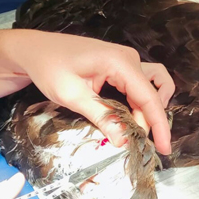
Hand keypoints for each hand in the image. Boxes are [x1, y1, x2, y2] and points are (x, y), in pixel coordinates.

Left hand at [7, 31, 175, 153]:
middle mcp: (129, 58)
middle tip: (139, 143)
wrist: (35, 49)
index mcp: (119, 62)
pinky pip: (140, 85)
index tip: (164, 148)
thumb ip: (101, 116)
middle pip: (152, 93)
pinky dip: (140, 103)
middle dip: (151, 120)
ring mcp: (126, 60)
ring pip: (150, 88)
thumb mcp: (72, 95)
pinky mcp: (120, 66)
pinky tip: (131, 117)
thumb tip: (123, 140)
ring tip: (137, 131)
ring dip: (149, 110)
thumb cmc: (49, 68)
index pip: (149, 97)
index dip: (159, 125)